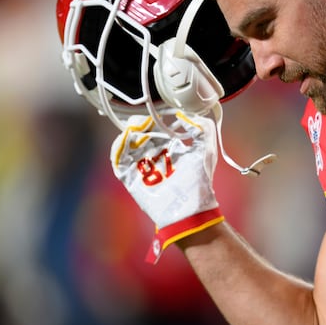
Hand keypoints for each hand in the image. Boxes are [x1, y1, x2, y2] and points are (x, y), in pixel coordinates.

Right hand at [111, 113, 223, 262]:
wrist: (189, 209)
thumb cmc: (200, 182)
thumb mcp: (206, 151)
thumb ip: (203, 128)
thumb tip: (185, 115)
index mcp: (171, 148)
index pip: (158, 128)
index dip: (156, 119)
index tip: (158, 115)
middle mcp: (155, 156)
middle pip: (140, 134)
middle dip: (140, 124)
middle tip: (143, 122)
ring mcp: (141, 167)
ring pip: (127, 144)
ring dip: (128, 134)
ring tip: (136, 129)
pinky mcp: (131, 178)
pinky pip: (118, 160)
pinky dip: (118, 148)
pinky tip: (126, 139)